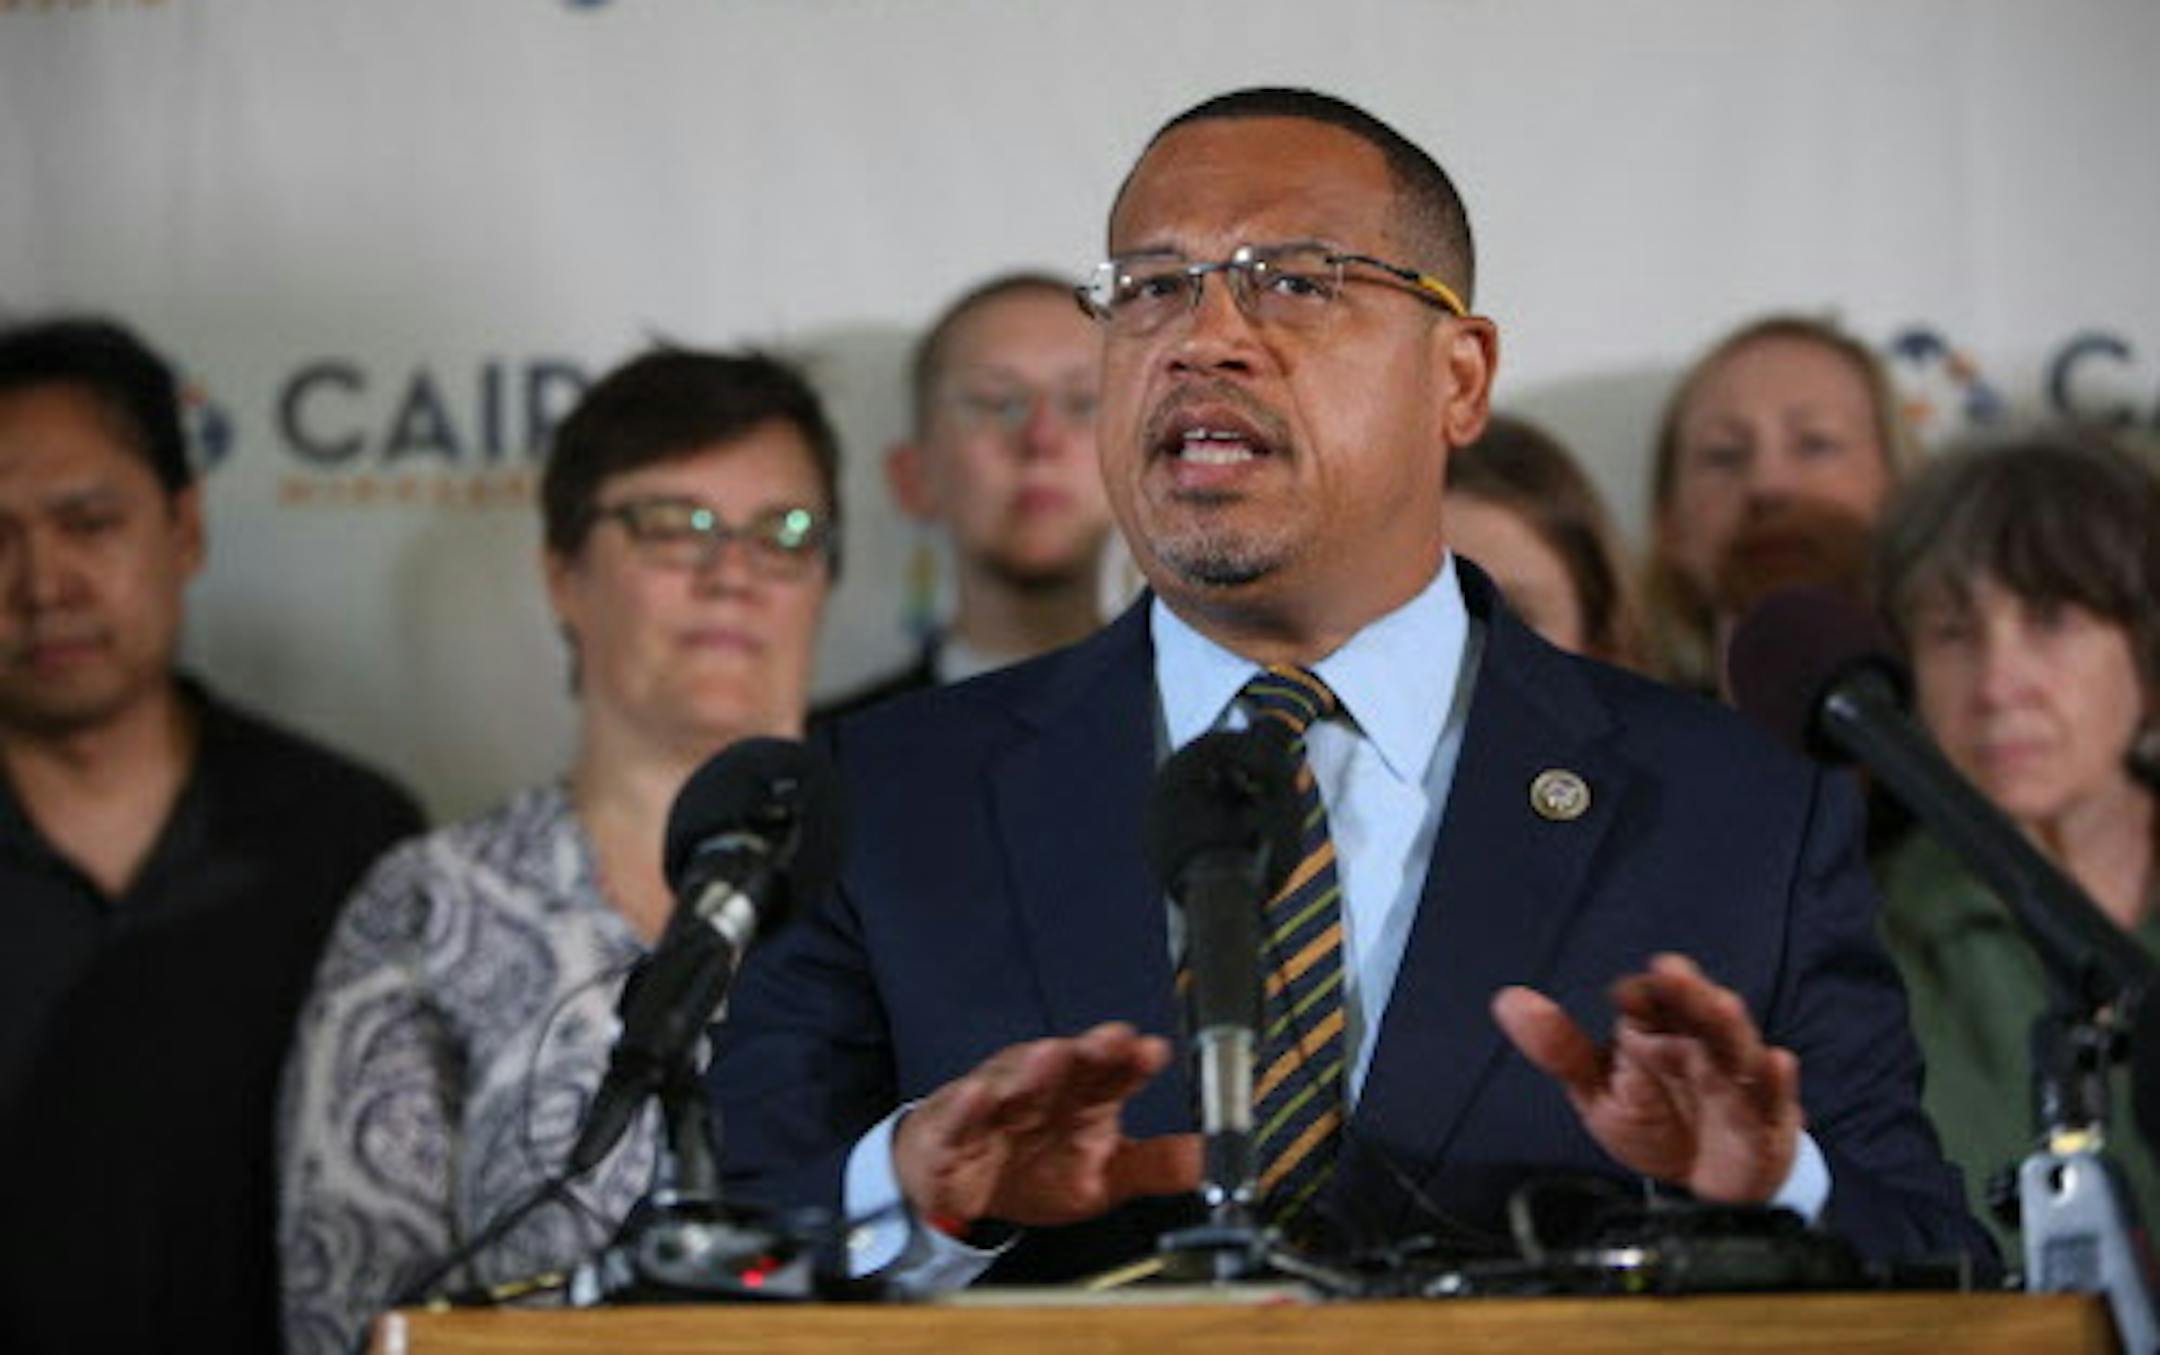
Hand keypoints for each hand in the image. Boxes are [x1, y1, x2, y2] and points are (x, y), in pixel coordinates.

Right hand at [892, 1021, 1200, 1229]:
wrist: (961, 1188)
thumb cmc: (1036, 1167)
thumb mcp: (1105, 1176)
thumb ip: (1157, 1165)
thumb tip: (1216, 1158)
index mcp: (1083, 1097)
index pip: (1114, 1071)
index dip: (1132, 1059)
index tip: (1153, 1051)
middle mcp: (1042, 1089)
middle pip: (1067, 1063)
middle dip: (1088, 1050)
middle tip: (1111, 1040)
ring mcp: (996, 1104)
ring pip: (1012, 1079)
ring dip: (1031, 1067)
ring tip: (1051, 1056)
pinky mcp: (952, 1129)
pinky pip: (958, 1117)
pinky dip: (965, 1108)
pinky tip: (977, 1097)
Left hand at [1491, 952, 1801, 1201]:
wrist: (1702, 1185)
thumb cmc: (1653, 1121)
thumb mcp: (1598, 1091)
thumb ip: (1559, 1049)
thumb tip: (1507, 1000)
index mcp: (1656, 1031)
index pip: (1648, 1001)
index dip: (1639, 994)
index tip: (1625, 992)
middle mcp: (1698, 1046)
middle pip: (1696, 1012)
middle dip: (1687, 992)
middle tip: (1671, 972)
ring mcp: (1734, 1081)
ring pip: (1737, 1046)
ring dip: (1730, 1025)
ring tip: (1720, 1004)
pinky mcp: (1766, 1121)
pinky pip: (1775, 1100)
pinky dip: (1778, 1082)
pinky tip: (1776, 1063)